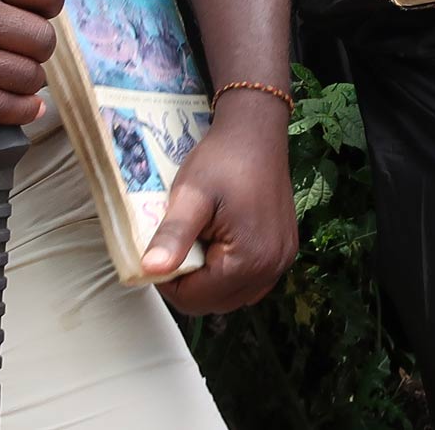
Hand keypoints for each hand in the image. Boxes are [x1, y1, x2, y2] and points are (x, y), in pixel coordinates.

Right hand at [0, 0, 64, 126]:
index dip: (50, 2)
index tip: (41, 10)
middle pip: (42, 39)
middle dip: (39, 44)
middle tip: (22, 44)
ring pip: (28, 76)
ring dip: (29, 77)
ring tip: (14, 70)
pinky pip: (2, 108)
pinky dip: (22, 109)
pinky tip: (26, 103)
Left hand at [145, 93, 298, 312]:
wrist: (256, 132)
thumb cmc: (222, 160)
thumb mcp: (190, 196)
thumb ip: (173, 235)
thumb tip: (149, 270)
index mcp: (250, 260)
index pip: (195, 300)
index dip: (169, 282)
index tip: (160, 249)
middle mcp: (273, 267)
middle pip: (216, 302)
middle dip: (190, 282)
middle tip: (178, 244)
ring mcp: (283, 259)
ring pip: (233, 294)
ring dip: (210, 279)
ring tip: (200, 241)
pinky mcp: (285, 249)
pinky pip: (251, 280)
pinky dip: (230, 272)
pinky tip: (220, 243)